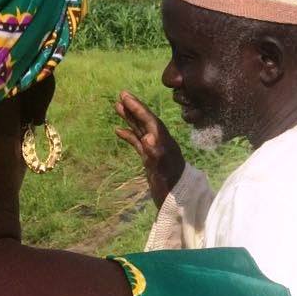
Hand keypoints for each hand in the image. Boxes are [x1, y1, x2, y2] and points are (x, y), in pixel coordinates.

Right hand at [115, 91, 185, 206]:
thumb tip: (148, 137)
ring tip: (118, 106)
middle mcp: (162, 144)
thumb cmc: (172, 188)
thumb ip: (156, 155)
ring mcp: (156, 151)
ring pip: (141, 130)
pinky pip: (138, 143)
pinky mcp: (151, 159)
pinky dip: (129, 135)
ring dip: (130, 118)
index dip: (139, 108)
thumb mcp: (163, 171)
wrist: (178, 202)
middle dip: (135, 108)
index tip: (126, 96)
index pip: (151, 121)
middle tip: (122, 93)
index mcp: (165, 143)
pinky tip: (118, 130)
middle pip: (147, 121)